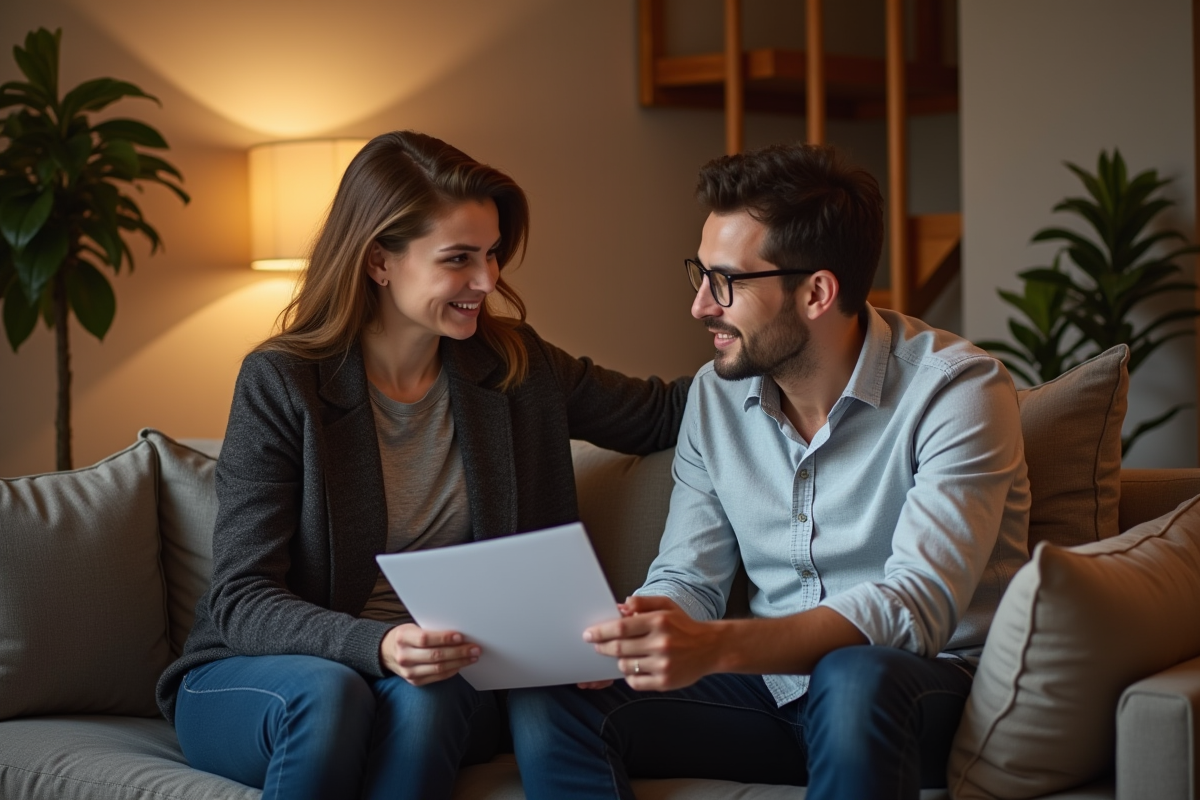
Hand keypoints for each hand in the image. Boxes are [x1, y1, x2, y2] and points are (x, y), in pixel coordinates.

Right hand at [380, 623, 479, 685]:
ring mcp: (408, 671)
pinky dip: (452, 670)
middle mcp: (404, 656)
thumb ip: (430, 630)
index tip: (460, 637)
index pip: (425, 639)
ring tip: (473, 657)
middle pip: (435, 656)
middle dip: (458, 652)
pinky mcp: (415, 681)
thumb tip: (458, 633)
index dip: (444, 638)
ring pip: (439, 669)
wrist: (387, 652)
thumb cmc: (406, 636)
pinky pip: (438, 677)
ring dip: (459, 662)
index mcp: (403, 637)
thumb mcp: (412, 627)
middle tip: (474, 648)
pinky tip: (461, 664)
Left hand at [583, 595, 722, 690]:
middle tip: (597, 645)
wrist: (710, 648)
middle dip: (603, 647)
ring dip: (618, 660)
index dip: (601, 631)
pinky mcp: (665, 682)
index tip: (589, 634)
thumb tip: (621, 606)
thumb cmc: (683, 625)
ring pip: (625, 665)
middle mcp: (661, 643)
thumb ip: (642, 603)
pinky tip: (633, 668)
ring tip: (621, 655)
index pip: (621, 627)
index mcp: (659, 622)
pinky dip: (629, 675)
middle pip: (620, 648)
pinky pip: (635, 682)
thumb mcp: (666, 606)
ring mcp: (663, 665)